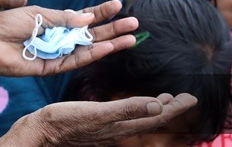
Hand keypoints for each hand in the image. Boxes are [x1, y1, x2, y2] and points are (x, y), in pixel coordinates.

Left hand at [0, 0, 137, 86]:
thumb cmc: (5, 25)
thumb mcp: (36, 14)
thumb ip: (63, 18)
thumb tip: (88, 17)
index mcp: (54, 22)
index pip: (83, 18)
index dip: (100, 12)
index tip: (118, 4)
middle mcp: (59, 38)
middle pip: (91, 34)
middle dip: (113, 28)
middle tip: (135, 23)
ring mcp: (57, 53)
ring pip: (88, 49)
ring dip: (110, 43)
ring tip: (131, 37)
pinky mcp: (52, 68)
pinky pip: (75, 61)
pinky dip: (92, 54)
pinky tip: (108, 47)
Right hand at [0, 93, 198, 146]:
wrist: (40, 133)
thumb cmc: (64, 121)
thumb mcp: (97, 113)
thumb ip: (128, 109)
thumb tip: (159, 107)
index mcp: (121, 126)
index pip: (155, 117)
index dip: (174, 108)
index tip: (191, 98)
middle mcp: (118, 131)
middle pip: (151, 120)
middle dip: (170, 109)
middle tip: (185, 98)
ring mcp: (108, 130)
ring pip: (139, 120)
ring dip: (155, 109)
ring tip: (165, 100)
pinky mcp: (98, 128)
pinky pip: (127, 119)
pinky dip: (138, 110)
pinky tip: (133, 105)